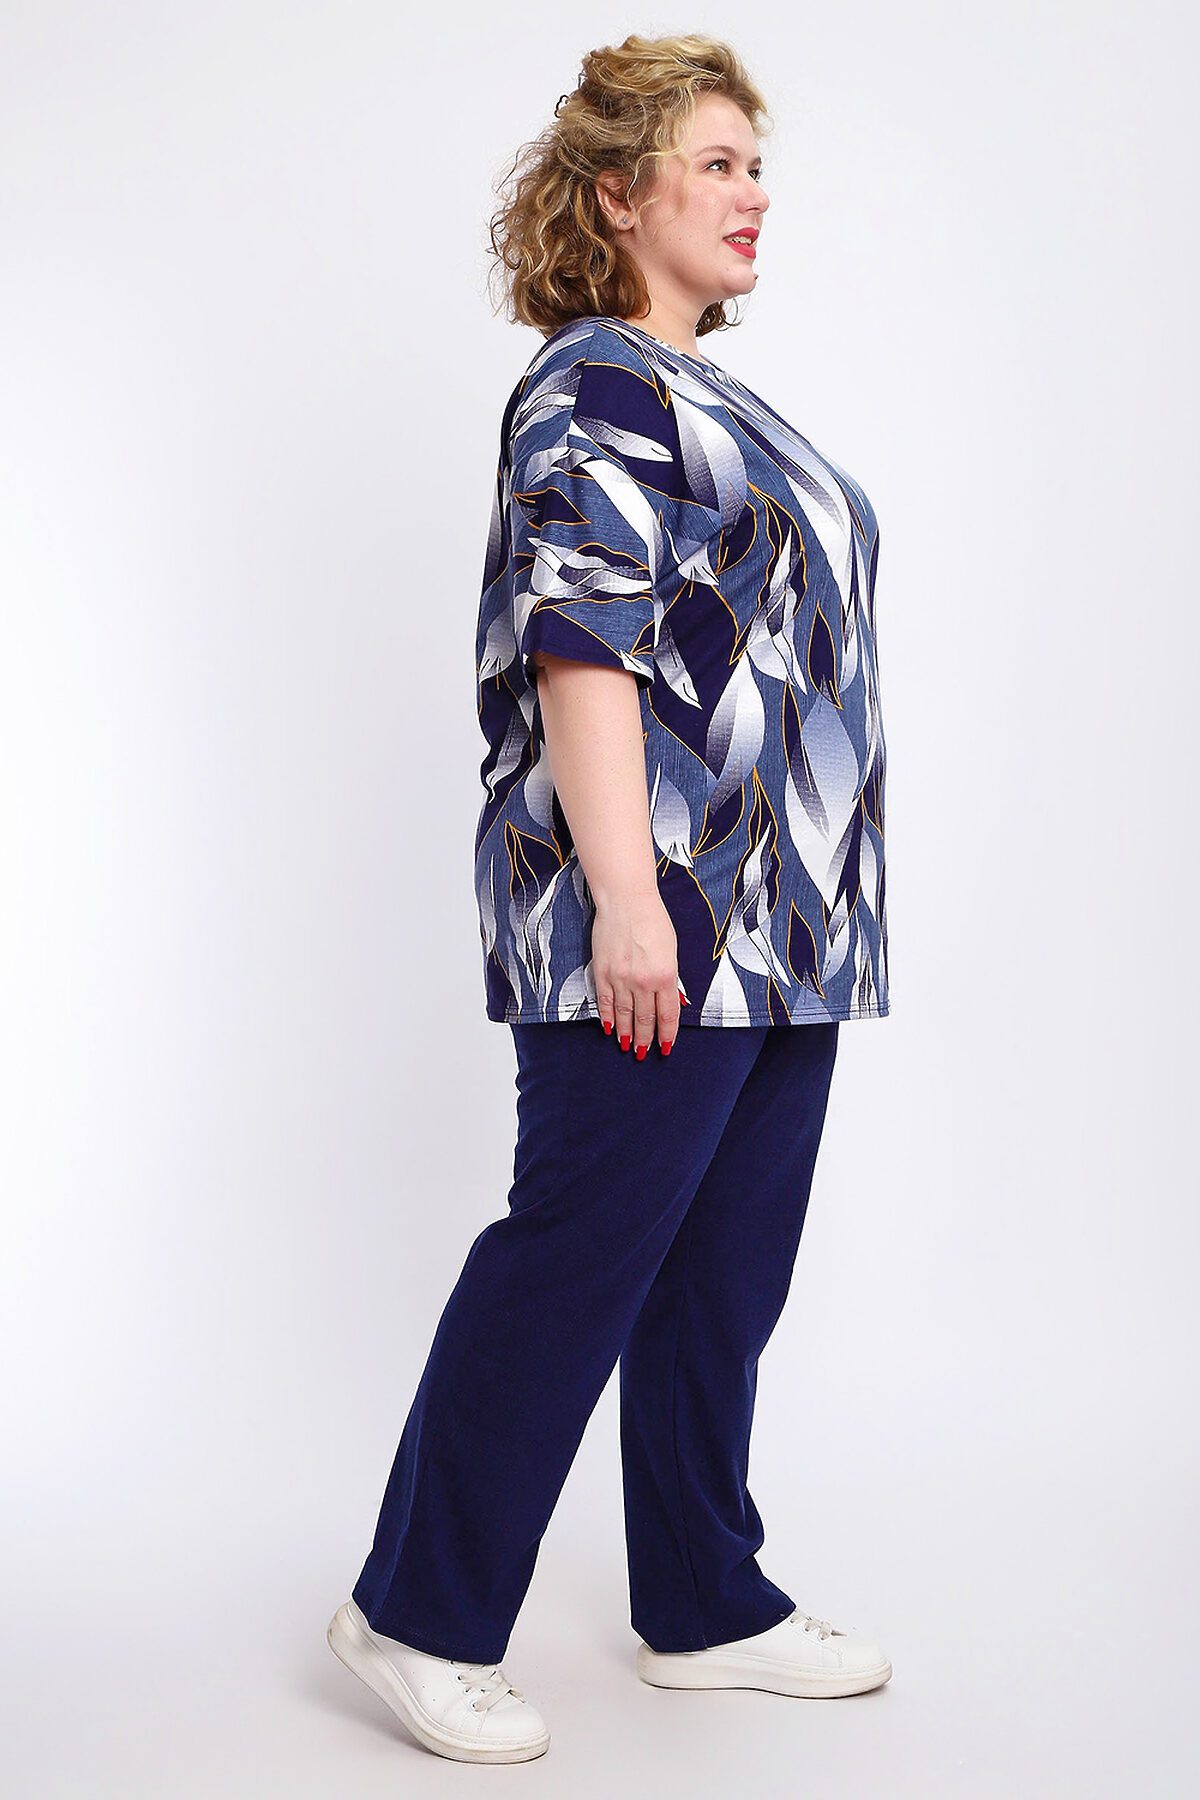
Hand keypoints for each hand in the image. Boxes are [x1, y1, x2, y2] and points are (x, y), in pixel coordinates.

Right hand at [590, 891, 682, 1056]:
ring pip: (623, 1015)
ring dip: (626, 1034)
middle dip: (646, 1039)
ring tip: (627, 1046)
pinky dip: (606, 1017)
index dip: (666, 1035)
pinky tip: (608, 1028)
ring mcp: (620, 978)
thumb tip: (674, 1002)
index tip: (665, 1048)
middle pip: (645, 1019)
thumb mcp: (672, 950)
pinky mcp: (602, 972)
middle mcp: (643, 981)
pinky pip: (604, 1001)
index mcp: (665, 975)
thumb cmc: (654, 921)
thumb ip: (671, 979)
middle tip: (644, 1053)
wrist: (626, 900)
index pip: (667, 1015)